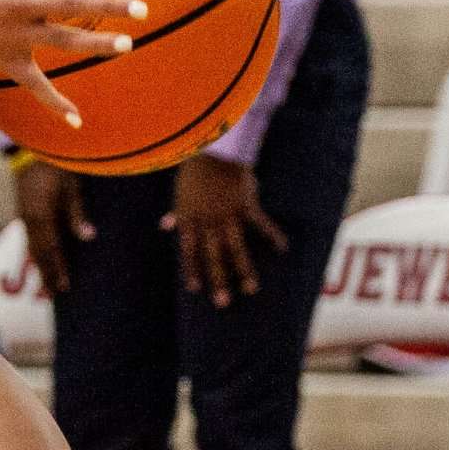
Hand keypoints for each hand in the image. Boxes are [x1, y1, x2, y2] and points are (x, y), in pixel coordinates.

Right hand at [0, 0, 147, 125]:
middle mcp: (18, 4)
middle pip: (71, 4)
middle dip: (109, 6)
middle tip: (143, 8)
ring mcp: (12, 35)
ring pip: (62, 42)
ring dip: (97, 45)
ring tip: (129, 46)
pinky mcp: (3, 61)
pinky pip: (35, 86)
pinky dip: (56, 103)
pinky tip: (79, 119)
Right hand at [15, 159, 88, 300]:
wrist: (35, 146)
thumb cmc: (58, 162)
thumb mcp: (72, 185)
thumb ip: (78, 213)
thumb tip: (88, 238)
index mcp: (40, 214)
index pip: (49, 249)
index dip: (56, 270)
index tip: (64, 288)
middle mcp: (28, 218)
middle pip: (36, 254)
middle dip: (44, 276)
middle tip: (52, 297)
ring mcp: (24, 215)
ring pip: (30, 248)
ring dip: (38, 268)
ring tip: (43, 288)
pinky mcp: (24, 212)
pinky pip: (30, 239)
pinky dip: (35, 255)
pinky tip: (39, 263)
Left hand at [166, 151, 285, 307]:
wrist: (213, 147)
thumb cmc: (195, 168)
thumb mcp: (181, 191)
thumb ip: (177, 212)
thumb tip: (165, 225)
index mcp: (190, 218)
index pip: (189, 250)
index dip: (193, 269)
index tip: (195, 289)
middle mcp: (207, 220)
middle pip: (213, 255)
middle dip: (217, 280)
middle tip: (222, 302)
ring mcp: (227, 214)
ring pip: (236, 248)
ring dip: (243, 270)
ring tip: (251, 289)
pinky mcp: (245, 204)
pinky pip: (260, 224)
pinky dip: (272, 236)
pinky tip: (282, 248)